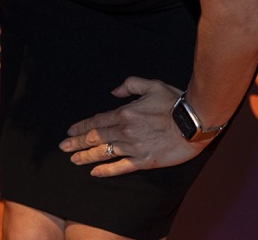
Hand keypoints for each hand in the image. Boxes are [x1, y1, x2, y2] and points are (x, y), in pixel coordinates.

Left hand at [59, 77, 202, 177]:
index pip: (97, 121)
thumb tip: (114, 91)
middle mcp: (125, 131)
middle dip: (77, 143)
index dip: (81, 127)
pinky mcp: (145, 160)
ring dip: (87, 157)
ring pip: (104, 153)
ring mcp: (134, 147)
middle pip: (96, 138)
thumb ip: (130, 85)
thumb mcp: (151, 85)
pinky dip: (107, 170)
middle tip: (63, 148)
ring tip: (74, 160)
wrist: (194, 122)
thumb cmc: (174, 101)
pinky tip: (95, 172)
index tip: (69, 132)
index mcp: (125, 113)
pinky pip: (121, 167)